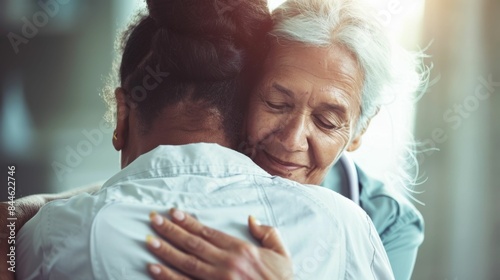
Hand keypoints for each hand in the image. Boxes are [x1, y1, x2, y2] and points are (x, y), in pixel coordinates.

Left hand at [146, 209, 292, 279]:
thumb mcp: (282, 254)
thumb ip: (268, 233)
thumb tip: (251, 219)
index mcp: (241, 250)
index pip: (208, 232)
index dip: (189, 222)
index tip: (174, 213)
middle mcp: (226, 263)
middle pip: (192, 244)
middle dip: (171, 231)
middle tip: (153, 220)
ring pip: (185, 262)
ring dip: (165, 250)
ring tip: (149, 240)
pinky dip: (168, 277)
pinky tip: (154, 269)